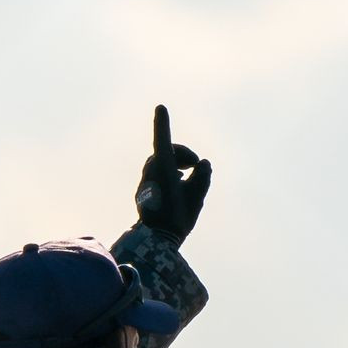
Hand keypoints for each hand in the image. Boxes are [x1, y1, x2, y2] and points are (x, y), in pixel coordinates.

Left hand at [134, 104, 211, 243]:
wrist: (156, 240)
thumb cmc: (178, 218)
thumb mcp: (197, 197)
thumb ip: (202, 177)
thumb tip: (203, 164)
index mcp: (163, 169)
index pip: (163, 140)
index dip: (163, 123)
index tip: (161, 107)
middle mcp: (151, 172)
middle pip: (166, 151)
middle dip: (182, 153)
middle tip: (196, 165)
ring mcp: (145, 182)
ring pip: (160, 162)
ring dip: (175, 163)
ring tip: (188, 173)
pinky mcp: (143, 192)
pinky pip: (156, 174)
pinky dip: (168, 172)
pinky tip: (177, 181)